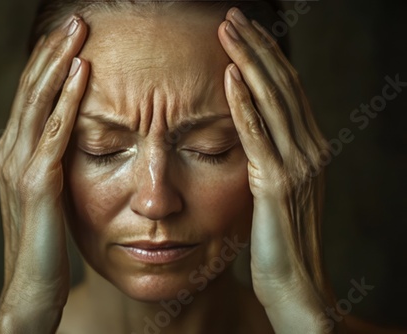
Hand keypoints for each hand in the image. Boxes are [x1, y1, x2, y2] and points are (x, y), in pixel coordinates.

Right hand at [0, 16, 88, 332]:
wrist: (31, 285)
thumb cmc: (44, 239)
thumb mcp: (47, 191)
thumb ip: (51, 161)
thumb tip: (70, 136)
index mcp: (14, 152)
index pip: (31, 96)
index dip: (47, 62)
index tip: (68, 35)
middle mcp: (11, 151)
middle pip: (31, 88)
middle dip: (53, 50)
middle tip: (75, 19)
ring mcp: (21, 166)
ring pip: (40, 101)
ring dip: (59, 62)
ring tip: (77, 31)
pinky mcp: (39, 184)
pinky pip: (55, 133)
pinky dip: (68, 100)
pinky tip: (82, 74)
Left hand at [218, 7, 330, 332]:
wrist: (295, 284)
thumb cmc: (281, 240)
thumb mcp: (280, 190)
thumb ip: (272, 158)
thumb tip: (252, 131)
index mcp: (309, 149)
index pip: (288, 90)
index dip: (267, 57)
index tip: (245, 31)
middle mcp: (309, 150)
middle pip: (282, 86)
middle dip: (256, 47)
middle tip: (233, 16)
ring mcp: (296, 167)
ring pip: (272, 102)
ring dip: (249, 63)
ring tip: (228, 32)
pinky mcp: (276, 188)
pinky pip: (258, 138)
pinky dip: (244, 106)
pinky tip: (229, 78)